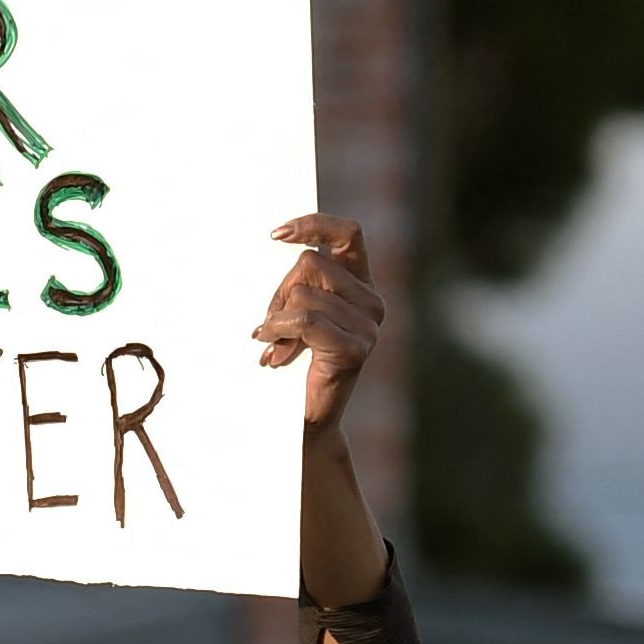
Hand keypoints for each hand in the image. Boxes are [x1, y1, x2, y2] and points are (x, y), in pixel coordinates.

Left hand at [252, 216, 383, 435]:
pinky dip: (280, 332)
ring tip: (275, 344)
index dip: (315, 224)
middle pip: (310, 263)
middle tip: (271, 325)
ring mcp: (369, 325)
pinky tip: (274, 353)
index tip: (276, 235)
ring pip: (303, 293)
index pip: (348, 234)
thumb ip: (298, 285)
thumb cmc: (296, 364)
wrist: (308, 419)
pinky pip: (305, 320)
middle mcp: (372, 301)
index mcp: (361, 285)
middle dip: (280, 291)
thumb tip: (278, 244)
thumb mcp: (296, 315)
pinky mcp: (356, 348)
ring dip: (276, 318)